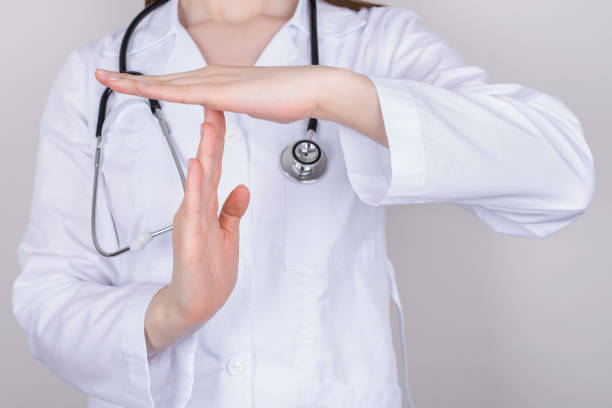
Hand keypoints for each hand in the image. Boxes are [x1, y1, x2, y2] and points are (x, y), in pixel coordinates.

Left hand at [95, 64, 388, 146]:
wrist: (309, 89)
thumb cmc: (288, 97)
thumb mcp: (254, 103)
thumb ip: (237, 103)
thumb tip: (232, 105)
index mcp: (217, 81)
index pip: (176, 84)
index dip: (151, 83)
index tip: (130, 84)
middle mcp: (210, 76)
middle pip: (163, 79)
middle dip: (131, 79)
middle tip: (103, 75)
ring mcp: (214, 82)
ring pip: (166, 82)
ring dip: (134, 81)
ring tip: (106, 79)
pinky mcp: (221, 92)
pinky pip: (182, 92)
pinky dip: (157, 89)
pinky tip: (138, 88)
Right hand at [144, 109, 249, 355]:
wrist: (194, 304)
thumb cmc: (208, 272)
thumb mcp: (228, 235)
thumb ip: (232, 211)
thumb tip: (242, 187)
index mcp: (207, 207)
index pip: (215, 168)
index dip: (219, 142)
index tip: (221, 114)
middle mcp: (196, 209)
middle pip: (206, 167)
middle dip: (210, 137)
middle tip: (213, 105)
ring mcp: (190, 222)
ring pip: (198, 182)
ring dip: (203, 155)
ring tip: (206, 128)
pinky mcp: (187, 239)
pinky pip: (192, 209)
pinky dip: (195, 188)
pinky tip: (196, 168)